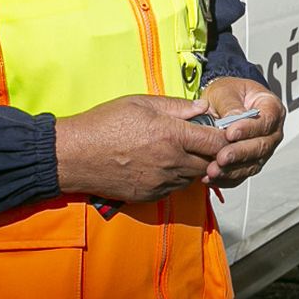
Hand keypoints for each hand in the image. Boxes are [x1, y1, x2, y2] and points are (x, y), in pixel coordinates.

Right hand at [55, 94, 224, 202]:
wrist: (73, 156)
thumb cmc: (104, 123)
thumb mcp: (141, 103)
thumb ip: (177, 106)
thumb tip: (203, 106)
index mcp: (172, 135)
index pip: (217, 142)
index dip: (226, 137)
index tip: (223, 131)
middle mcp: (171, 162)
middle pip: (211, 163)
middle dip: (214, 154)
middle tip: (205, 142)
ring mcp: (161, 182)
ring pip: (194, 177)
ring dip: (195, 166)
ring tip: (181, 151)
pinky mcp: (150, 195)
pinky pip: (175, 188)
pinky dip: (176, 178)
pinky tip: (163, 164)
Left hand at [197, 76, 285, 188]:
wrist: (222, 103)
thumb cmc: (229, 94)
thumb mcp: (226, 91)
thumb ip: (231, 104)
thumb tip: (233, 118)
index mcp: (272, 108)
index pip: (266, 121)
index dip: (249, 129)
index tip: (231, 133)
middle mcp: (271, 132)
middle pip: (262, 146)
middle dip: (240, 153)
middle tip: (222, 156)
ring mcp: (262, 150)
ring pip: (252, 164)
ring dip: (232, 170)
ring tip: (213, 170)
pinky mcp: (250, 163)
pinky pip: (241, 175)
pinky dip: (226, 179)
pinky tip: (212, 178)